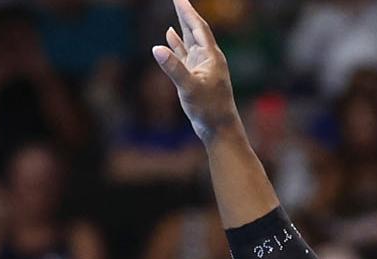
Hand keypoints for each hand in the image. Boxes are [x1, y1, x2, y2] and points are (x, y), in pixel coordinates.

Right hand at [152, 0, 239, 141]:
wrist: (219, 128)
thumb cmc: (209, 110)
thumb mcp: (189, 88)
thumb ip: (174, 68)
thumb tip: (157, 48)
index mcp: (211, 57)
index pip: (198, 28)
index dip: (188, 12)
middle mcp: (207, 58)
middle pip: (194, 29)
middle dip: (185, 13)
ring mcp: (201, 66)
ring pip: (189, 40)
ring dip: (181, 25)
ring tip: (176, 9)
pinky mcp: (195, 76)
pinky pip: (185, 53)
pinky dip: (177, 43)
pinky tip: (169, 34)